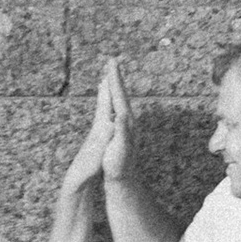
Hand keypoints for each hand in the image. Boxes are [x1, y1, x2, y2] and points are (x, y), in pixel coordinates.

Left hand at [61, 72, 115, 193]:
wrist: (75, 182)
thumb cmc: (86, 170)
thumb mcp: (96, 154)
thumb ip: (103, 139)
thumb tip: (110, 122)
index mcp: (99, 129)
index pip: (105, 103)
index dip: (109, 87)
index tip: (111, 70)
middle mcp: (97, 128)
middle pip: (102, 103)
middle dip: (107, 87)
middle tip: (109, 71)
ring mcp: (96, 134)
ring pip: (102, 111)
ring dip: (106, 97)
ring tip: (106, 86)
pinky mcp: (97, 142)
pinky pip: (104, 121)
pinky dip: (106, 112)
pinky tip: (107, 113)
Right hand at [97, 60, 137, 184]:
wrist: (124, 180)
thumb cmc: (119, 166)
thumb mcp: (120, 148)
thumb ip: (121, 132)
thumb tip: (120, 116)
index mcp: (126, 122)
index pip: (119, 96)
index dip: (115, 79)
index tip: (111, 64)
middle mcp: (129, 121)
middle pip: (122, 94)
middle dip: (117, 77)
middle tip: (112, 61)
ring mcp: (127, 126)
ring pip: (121, 101)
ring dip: (116, 87)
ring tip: (112, 76)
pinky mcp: (123, 131)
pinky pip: (118, 109)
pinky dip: (114, 100)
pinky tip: (113, 101)